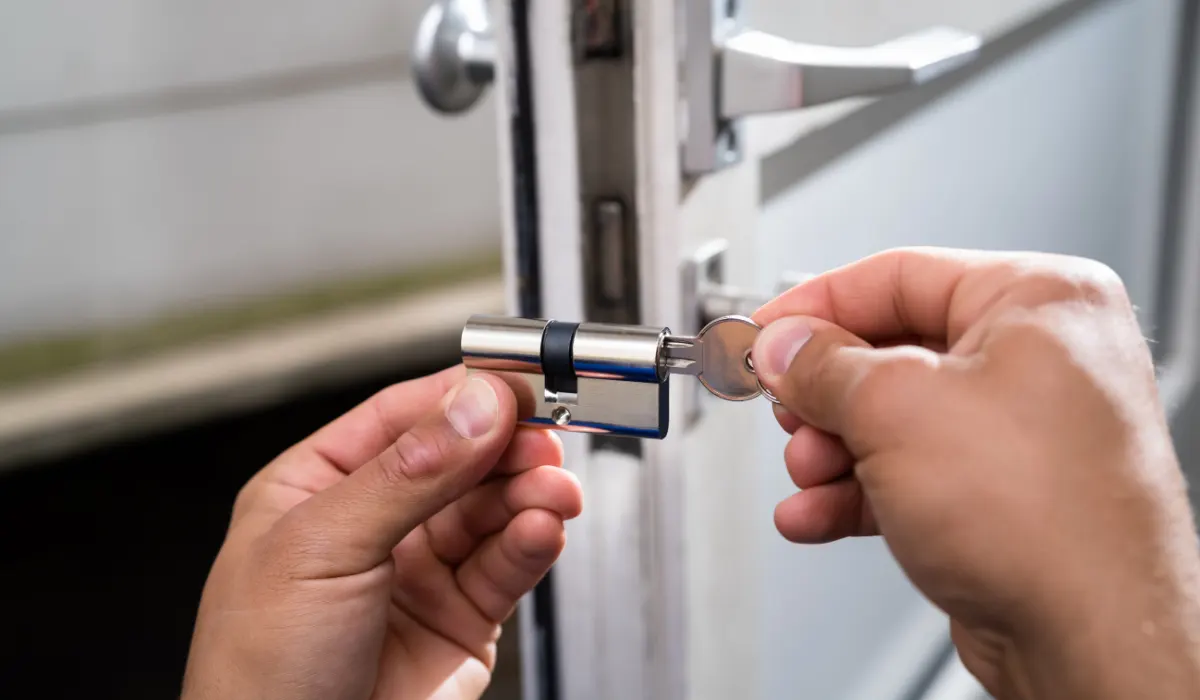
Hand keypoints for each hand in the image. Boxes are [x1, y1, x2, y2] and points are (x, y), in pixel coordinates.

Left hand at [181, 367, 581, 699]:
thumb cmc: (257, 678)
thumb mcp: (321, 550)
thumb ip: (407, 474)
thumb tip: (474, 406)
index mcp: (317, 488)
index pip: (402, 417)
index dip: (461, 396)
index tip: (514, 382)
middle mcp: (373, 524)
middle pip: (459, 458)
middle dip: (505, 446)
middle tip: (544, 437)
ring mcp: (419, 572)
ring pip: (492, 510)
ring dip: (529, 492)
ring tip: (552, 490)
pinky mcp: (462, 620)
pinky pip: (508, 565)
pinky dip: (533, 543)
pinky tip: (541, 529)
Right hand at [750, 248, 1199, 699]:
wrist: (1091, 637)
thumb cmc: (1046, 519)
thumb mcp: (896, 410)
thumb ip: (822, 366)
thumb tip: (784, 346)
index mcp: (1039, 301)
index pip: (898, 276)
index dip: (816, 304)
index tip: (766, 330)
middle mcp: (1040, 358)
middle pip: (890, 352)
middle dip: (824, 395)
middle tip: (786, 410)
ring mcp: (1024, 430)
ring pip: (894, 420)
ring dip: (832, 452)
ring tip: (807, 474)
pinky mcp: (1004, 493)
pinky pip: (910, 473)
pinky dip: (856, 493)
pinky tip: (817, 513)